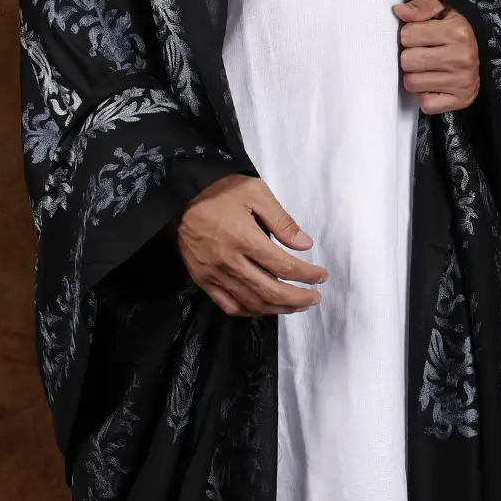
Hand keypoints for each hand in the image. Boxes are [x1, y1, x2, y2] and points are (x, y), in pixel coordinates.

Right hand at [172, 174, 326, 316]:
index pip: (284, 267)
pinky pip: (229, 305)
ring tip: (297, 305)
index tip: (321, 276)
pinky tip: (266, 308)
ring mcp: (213, 274)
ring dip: (279, 308)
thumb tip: (305, 245)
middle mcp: (229, 261)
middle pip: (270, 291)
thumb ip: (282, 221)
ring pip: (252, 303)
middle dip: (298, 298)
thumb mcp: (256, 193)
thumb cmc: (220, 189)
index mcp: (244, 238)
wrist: (179, 194)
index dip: (307, 275)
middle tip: (315, 297)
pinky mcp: (202, 279)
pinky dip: (251, 311)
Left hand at [392, 0, 479, 112]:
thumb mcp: (442, 10)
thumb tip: (399, 11)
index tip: (421, 37)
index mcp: (457, 31)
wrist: (482, 57)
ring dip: (415, 77)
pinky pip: (425, 104)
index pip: (406, 35)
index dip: (409, 36)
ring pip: (412, 83)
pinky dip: (425, 96)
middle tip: (423, 55)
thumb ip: (421, 7)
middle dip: (410, 57)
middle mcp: (462, 57)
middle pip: (407, 61)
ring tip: (428, 69)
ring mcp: (462, 81)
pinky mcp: (460, 100)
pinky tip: (434, 85)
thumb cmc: (454, 32)